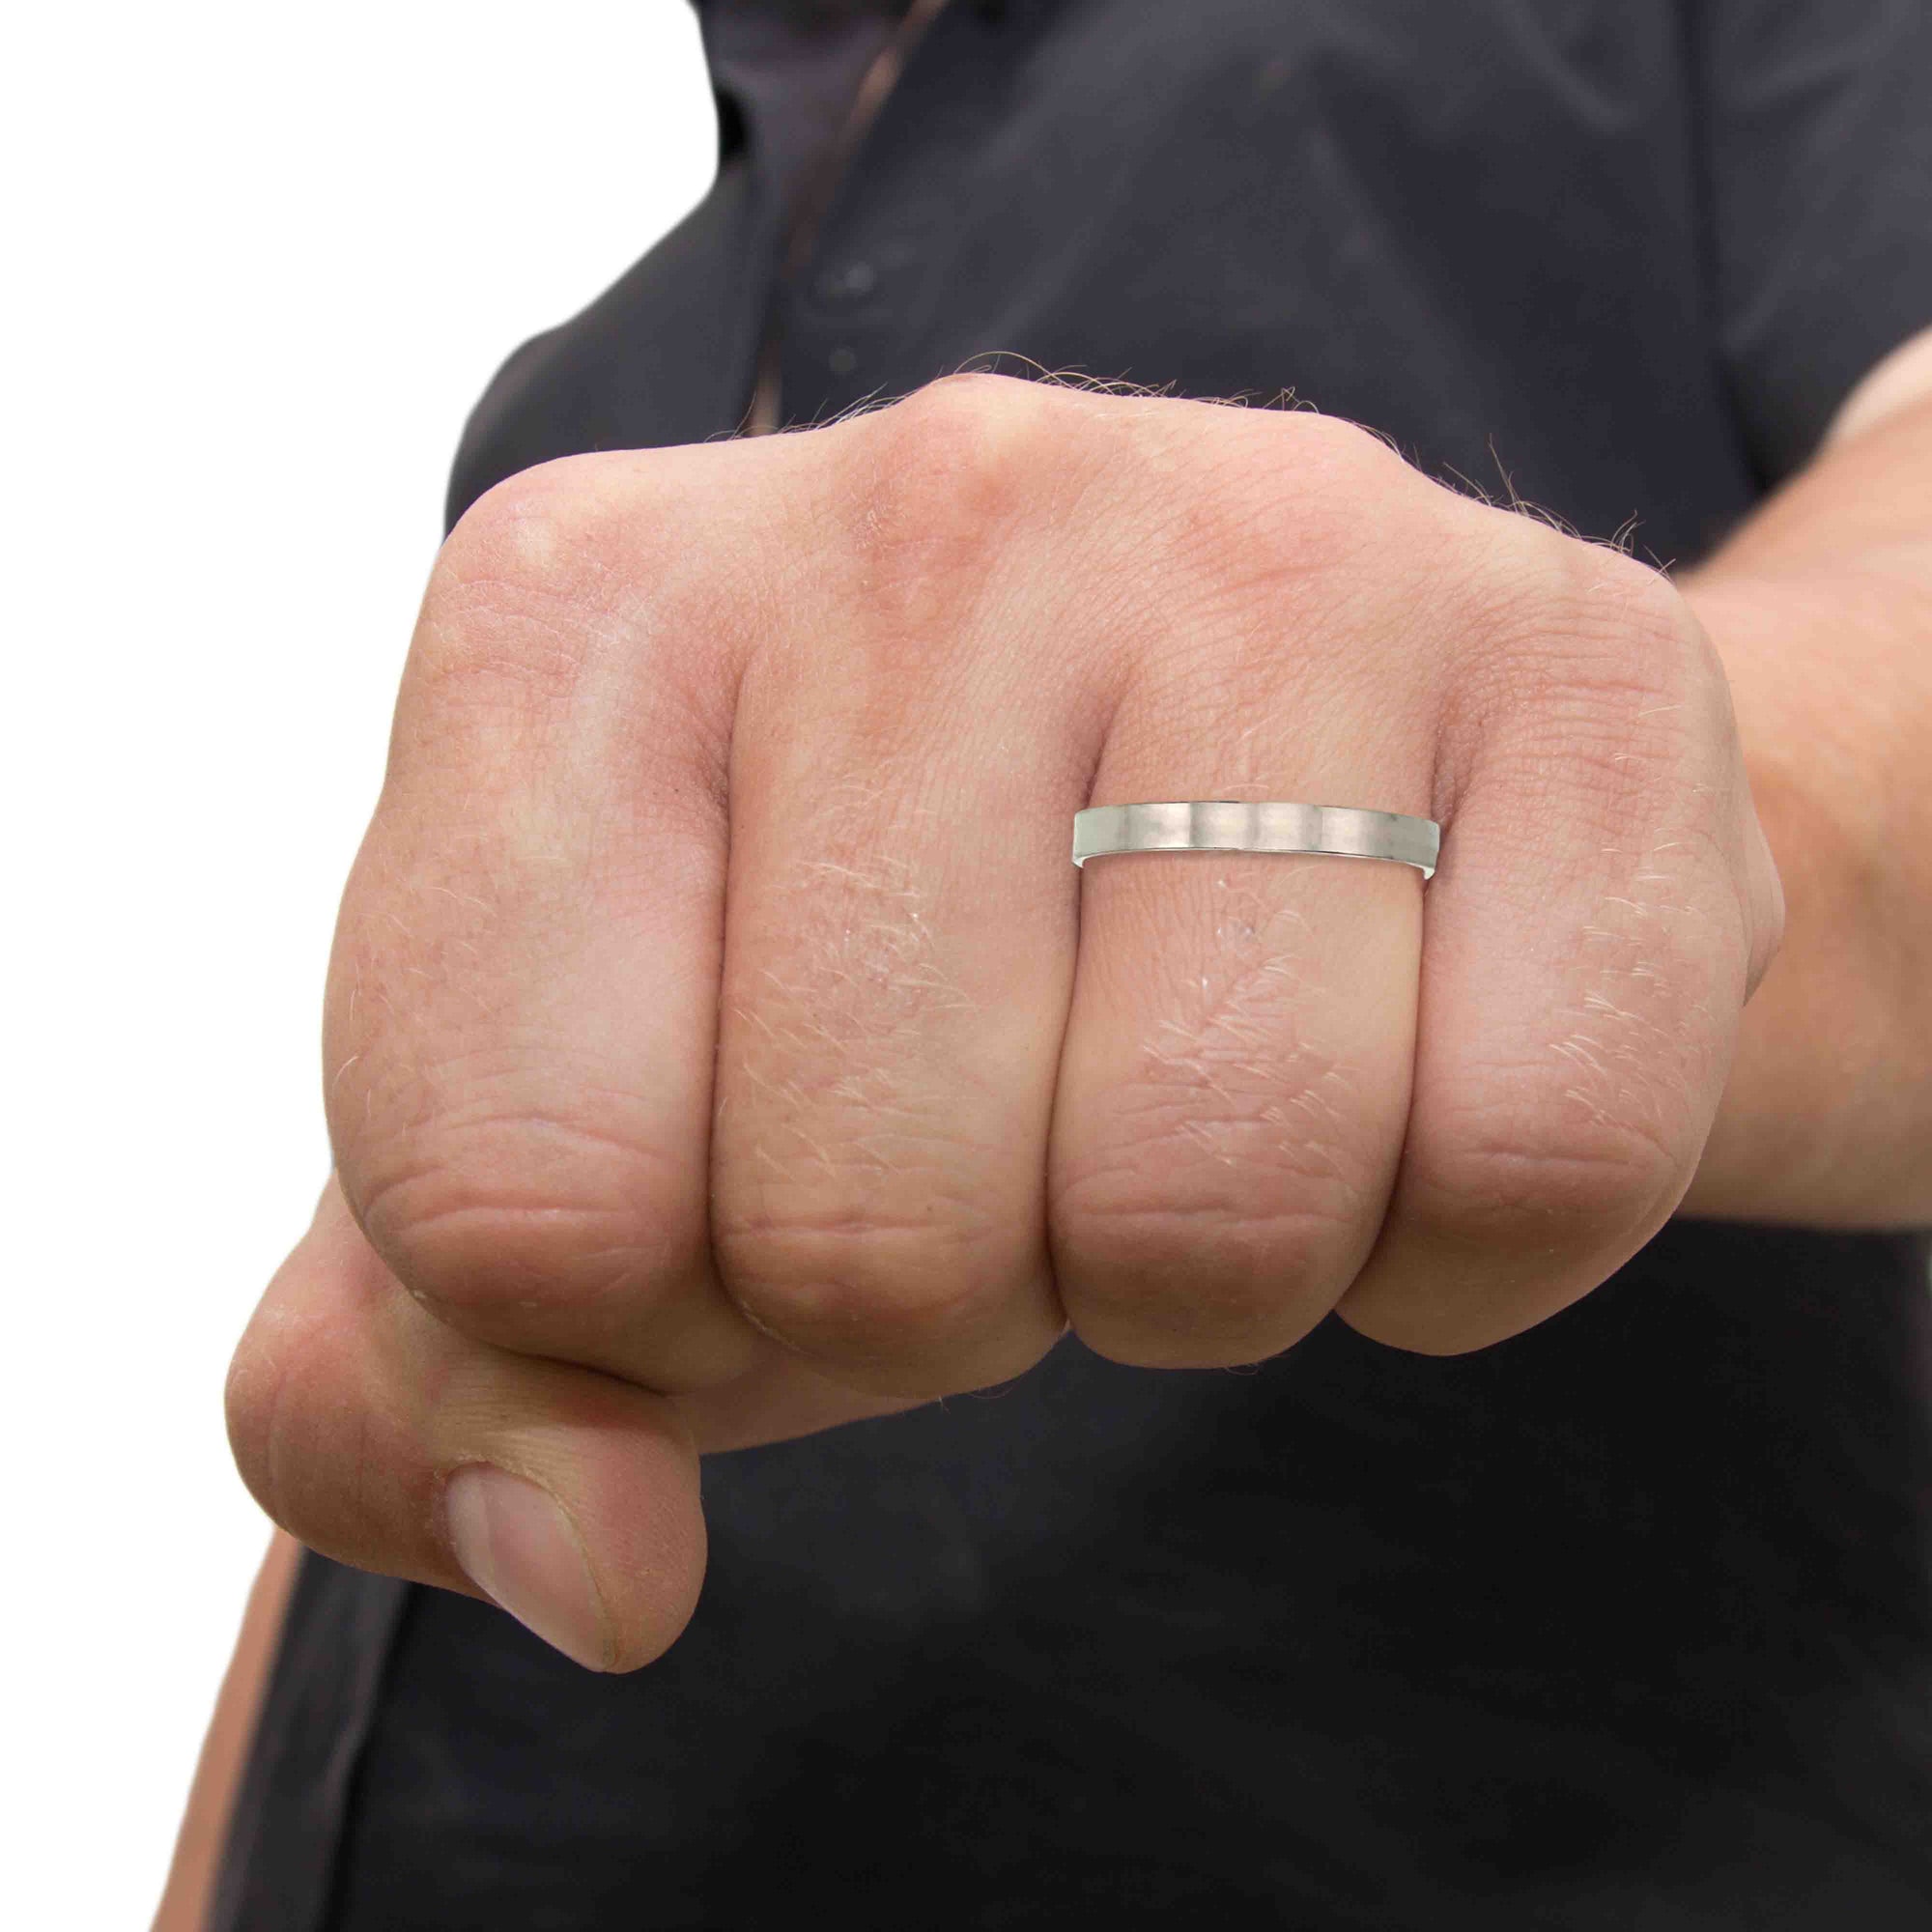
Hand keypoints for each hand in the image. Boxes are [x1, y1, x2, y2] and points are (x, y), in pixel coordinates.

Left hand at [228, 376, 1782, 1668]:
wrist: (1299, 776)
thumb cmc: (895, 970)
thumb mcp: (596, 1148)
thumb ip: (452, 1388)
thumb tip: (596, 1568)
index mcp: (582, 617)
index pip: (510, 1195)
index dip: (643, 1305)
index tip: (744, 1163)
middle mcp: (920, 501)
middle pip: (871, 1230)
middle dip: (945, 1292)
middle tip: (1009, 1128)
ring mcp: (1273, 542)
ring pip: (1210, 1209)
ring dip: (1192, 1270)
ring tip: (1191, 1087)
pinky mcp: (1584, 653)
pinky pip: (1531, 1164)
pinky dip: (1454, 1242)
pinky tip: (1399, 1067)